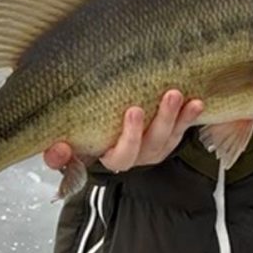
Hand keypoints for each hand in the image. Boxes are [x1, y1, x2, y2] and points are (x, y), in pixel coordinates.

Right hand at [42, 89, 204, 172]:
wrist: (109, 133)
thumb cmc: (88, 137)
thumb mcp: (72, 146)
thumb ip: (60, 154)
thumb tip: (56, 149)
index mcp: (112, 158)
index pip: (119, 155)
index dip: (126, 136)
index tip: (130, 112)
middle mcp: (136, 156)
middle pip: (147, 145)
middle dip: (151, 124)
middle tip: (151, 101)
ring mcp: (154, 147)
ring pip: (166, 136)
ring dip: (173, 116)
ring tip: (175, 94)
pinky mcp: (168, 137)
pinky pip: (181, 129)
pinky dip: (188, 116)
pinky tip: (196, 101)